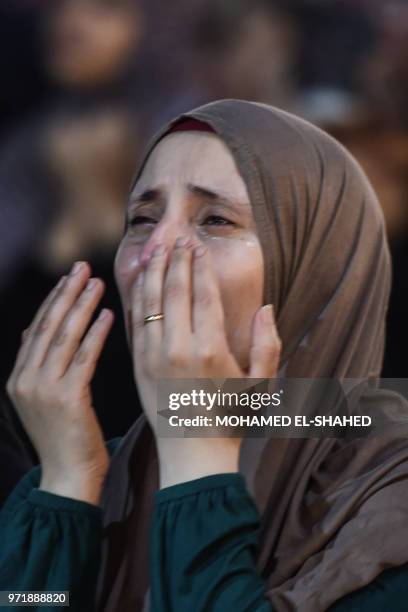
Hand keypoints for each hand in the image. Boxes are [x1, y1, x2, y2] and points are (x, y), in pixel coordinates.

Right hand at [6, 262, 113, 504]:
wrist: (70, 478)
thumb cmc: (68, 438)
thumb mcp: (46, 399)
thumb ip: (44, 366)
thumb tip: (43, 331)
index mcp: (19, 378)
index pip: (37, 328)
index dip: (53, 300)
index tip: (69, 277)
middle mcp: (25, 379)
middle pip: (47, 325)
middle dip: (66, 293)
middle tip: (82, 267)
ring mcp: (42, 389)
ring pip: (64, 336)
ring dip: (81, 305)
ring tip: (96, 282)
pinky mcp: (66, 398)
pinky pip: (83, 357)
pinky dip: (96, 333)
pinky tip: (109, 314)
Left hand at [130, 239, 280, 486]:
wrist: (193, 452)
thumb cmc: (232, 418)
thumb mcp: (261, 384)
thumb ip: (267, 344)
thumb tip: (265, 308)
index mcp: (211, 349)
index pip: (204, 294)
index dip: (200, 266)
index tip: (198, 245)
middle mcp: (179, 347)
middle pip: (175, 290)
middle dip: (176, 260)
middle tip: (177, 237)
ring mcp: (154, 356)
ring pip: (150, 301)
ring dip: (152, 271)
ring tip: (156, 247)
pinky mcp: (138, 364)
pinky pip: (136, 322)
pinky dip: (136, 296)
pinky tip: (138, 280)